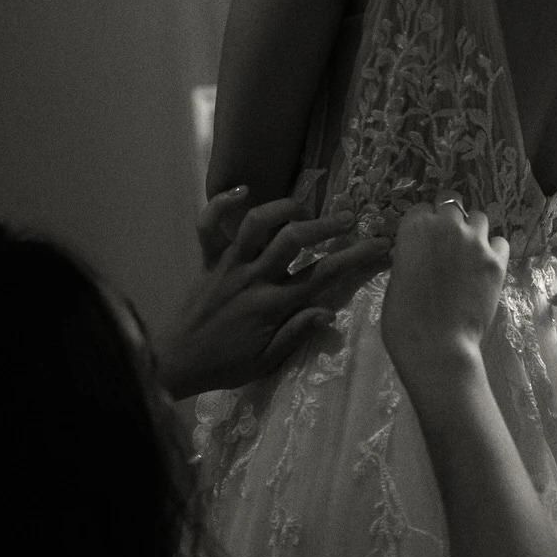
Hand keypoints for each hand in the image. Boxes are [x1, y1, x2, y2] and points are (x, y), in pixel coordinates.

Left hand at [157, 193, 390, 397]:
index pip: (324, 274)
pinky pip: (209, 226)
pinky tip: (242, 190)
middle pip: (293, 238)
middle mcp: (253, 277)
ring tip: (301, 209)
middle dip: (325, 224)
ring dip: (282, 208)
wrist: (175, 361)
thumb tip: (329, 312)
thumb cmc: (226, 365)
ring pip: (255, 223)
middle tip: (347, 219)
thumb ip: (297, 333)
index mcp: (273, 305)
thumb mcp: (267, 361)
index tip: (380, 244)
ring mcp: (228, 265)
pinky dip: (221, 204)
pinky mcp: (207, 260)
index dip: (357, 256)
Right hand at [381, 203, 508, 388]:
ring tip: (468, 251)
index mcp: (415, 227)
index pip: (422, 208)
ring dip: (472, 229)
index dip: (424, 222)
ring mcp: (475, 241)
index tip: (424, 238)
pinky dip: (493, 249)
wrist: (436, 343)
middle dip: (448, 218)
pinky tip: (484, 265)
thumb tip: (421, 252)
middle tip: (446, 241)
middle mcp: (447, 225)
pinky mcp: (497, 260)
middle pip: (451, 203)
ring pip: (479, 218)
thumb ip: (411, 254)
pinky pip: (500, 242)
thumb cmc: (404, 317)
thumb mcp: (397, 276)